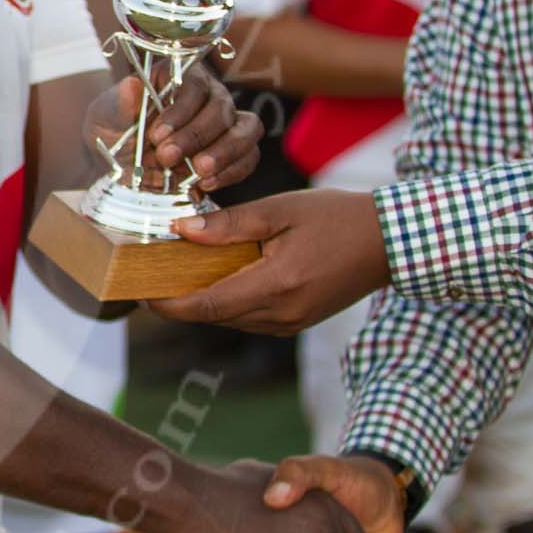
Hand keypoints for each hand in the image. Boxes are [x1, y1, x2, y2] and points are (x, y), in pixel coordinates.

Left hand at [87, 61, 260, 195]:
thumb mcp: (110, 114)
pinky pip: (249, 158)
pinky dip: (232, 172)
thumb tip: (131, 85)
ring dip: (224, 153)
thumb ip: (123, 103)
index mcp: (183, 78)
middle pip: (222, 109)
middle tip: (167, 157)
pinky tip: (206, 183)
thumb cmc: (118, 126)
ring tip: (198, 172)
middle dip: (196, 136)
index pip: (194, 85)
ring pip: (246, 130)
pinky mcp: (234, 153)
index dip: (180, 110)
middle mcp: (212, 97)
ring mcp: (228, 124)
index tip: (156, 135)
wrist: (122, 157)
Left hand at [151, 188, 391, 334]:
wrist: (390, 241)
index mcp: (276, 285)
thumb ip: (230, 223)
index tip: (141, 294)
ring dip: (204, 301)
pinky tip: (219, 278)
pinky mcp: (298, 321)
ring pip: (231, 319)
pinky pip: (250, 318)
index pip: (207, 306)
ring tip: (179, 273)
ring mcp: (292, 322)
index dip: (169, 304)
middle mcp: (282, 313)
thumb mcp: (280, 210)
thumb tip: (182, 231)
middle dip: (180, 301)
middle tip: (151, 277)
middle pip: (214, 316)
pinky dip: (229, 302)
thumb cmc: (337, 217)